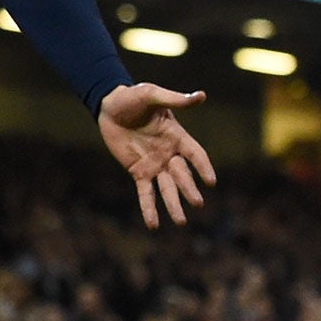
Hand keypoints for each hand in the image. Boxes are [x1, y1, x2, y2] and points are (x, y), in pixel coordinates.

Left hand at [98, 82, 216, 228]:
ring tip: (180, 222)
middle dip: (189, 189)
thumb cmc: (133, 98)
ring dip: (173, 205)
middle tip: (197, 203)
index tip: (211, 181)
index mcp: (178, 136)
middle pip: (182, 175)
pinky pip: (145, 193)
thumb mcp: (152, 95)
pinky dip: (149, 208)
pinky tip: (153, 224)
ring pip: (167, 188)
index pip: (196, 154)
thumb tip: (200, 96)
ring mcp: (154, 165)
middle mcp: (169, 154)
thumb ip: (175, 100)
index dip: (203, 167)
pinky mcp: (138, 172)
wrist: (109, 106)